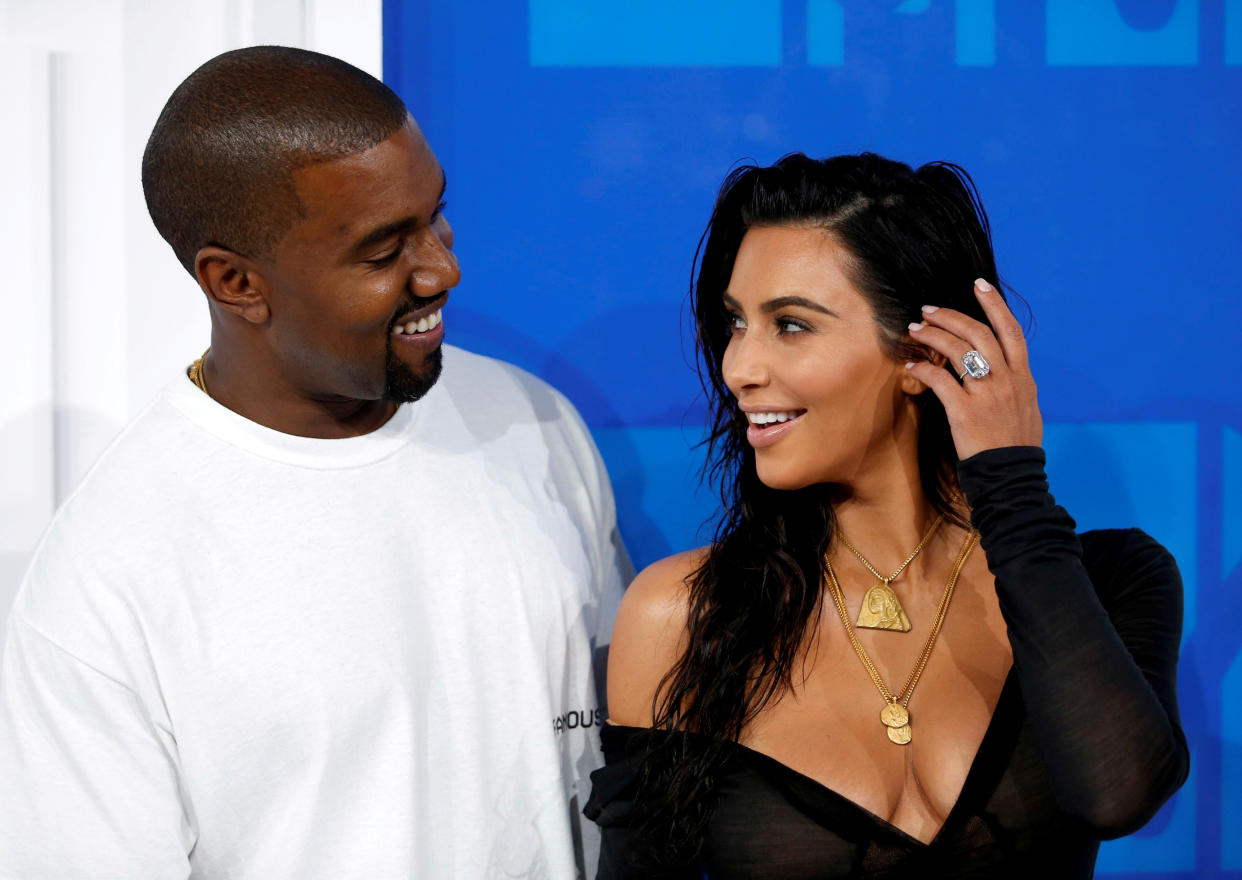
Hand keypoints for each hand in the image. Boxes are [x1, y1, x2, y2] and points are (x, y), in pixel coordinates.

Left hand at [904, 278, 1042, 460]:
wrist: (1012, 476)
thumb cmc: (1016, 446)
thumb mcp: (1028, 410)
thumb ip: (1016, 386)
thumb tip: (1008, 372)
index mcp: (1023, 378)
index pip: (1011, 331)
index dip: (995, 305)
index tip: (979, 285)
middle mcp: (1007, 380)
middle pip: (979, 334)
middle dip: (951, 316)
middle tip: (928, 310)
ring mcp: (987, 394)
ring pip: (958, 350)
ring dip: (933, 336)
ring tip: (914, 330)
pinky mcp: (965, 410)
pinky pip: (939, 380)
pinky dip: (922, 370)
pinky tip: (911, 368)